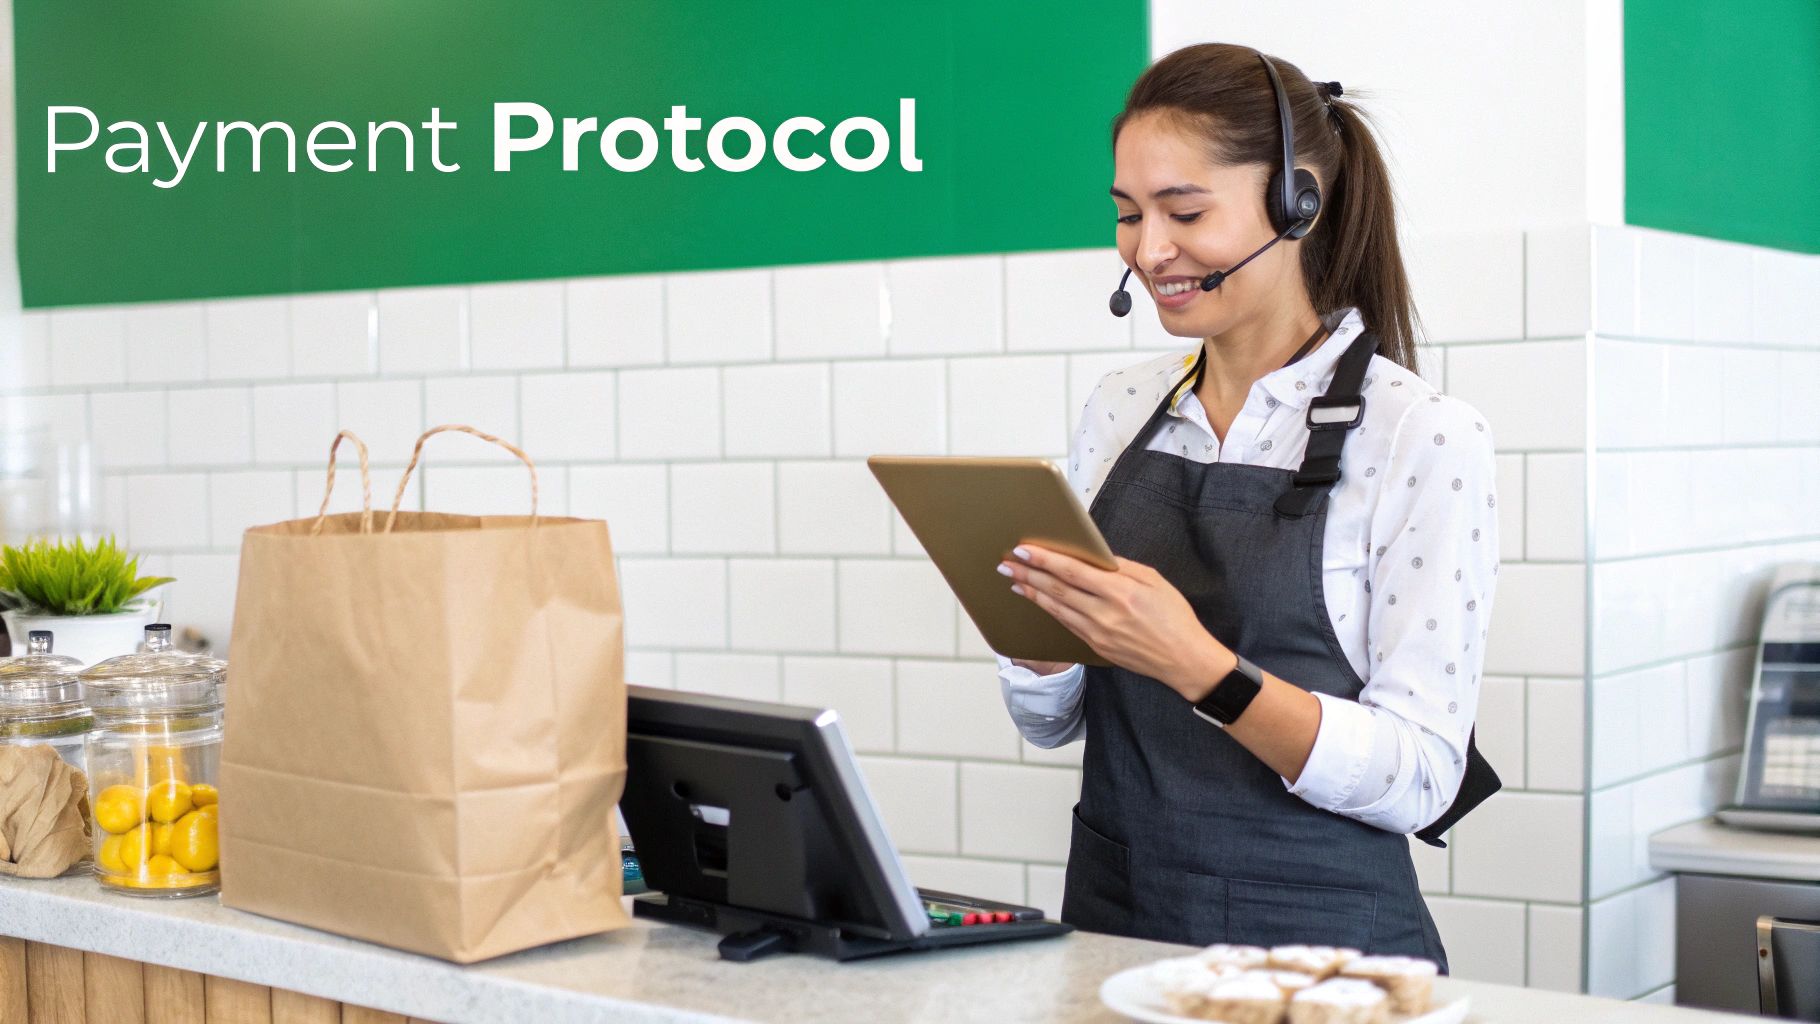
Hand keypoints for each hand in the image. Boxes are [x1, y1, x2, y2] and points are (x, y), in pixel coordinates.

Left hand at [998, 543, 1234, 700]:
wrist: (1185, 660)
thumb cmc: (1175, 617)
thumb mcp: (1154, 580)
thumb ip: (1122, 568)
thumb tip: (1095, 558)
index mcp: (1120, 592)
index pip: (1072, 572)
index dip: (1045, 560)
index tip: (1024, 550)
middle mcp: (1104, 613)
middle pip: (1057, 590)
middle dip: (1029, 574)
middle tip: (1006, 563)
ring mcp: (1098, 633)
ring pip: (1057, 609)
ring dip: (1033, 593)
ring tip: (1015, 580)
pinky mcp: (1096, 647)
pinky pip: (1067, 625)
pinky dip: (1050, 611)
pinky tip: (1039, 601)